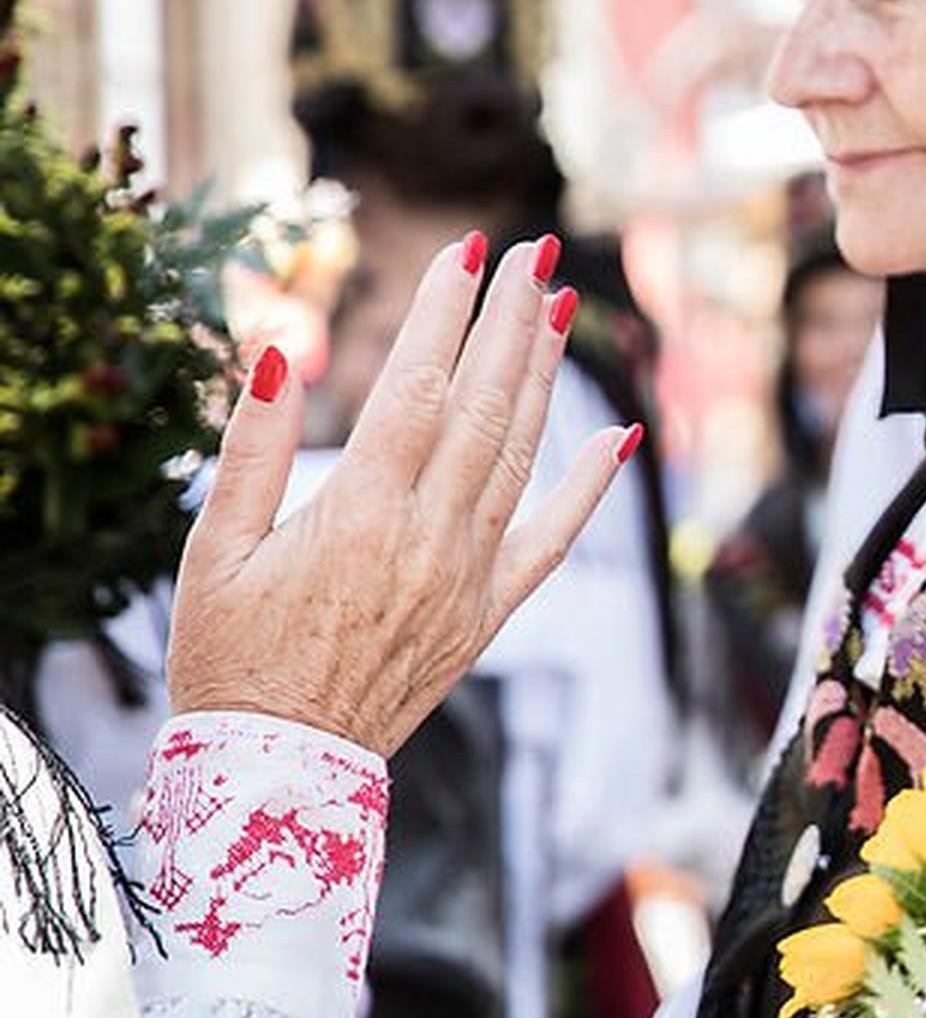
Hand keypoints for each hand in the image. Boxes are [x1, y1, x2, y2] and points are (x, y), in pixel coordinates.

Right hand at [167, 234, 633, 754]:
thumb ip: (253, 449)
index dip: (446, 314)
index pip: (416, 386)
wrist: (278, 766)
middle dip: (510, 322)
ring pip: (521, 455)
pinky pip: (554, 539)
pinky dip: (589, 484)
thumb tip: (280, 353)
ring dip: (544, 377)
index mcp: (358, 512)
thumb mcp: (215, 548)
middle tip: (534, 254)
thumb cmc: (229, 654)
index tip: (465, 251)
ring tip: (559, 309)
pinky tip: (618, 435)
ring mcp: (470, 574)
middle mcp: (429, 536)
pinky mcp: (490, 611)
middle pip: (483, 406)